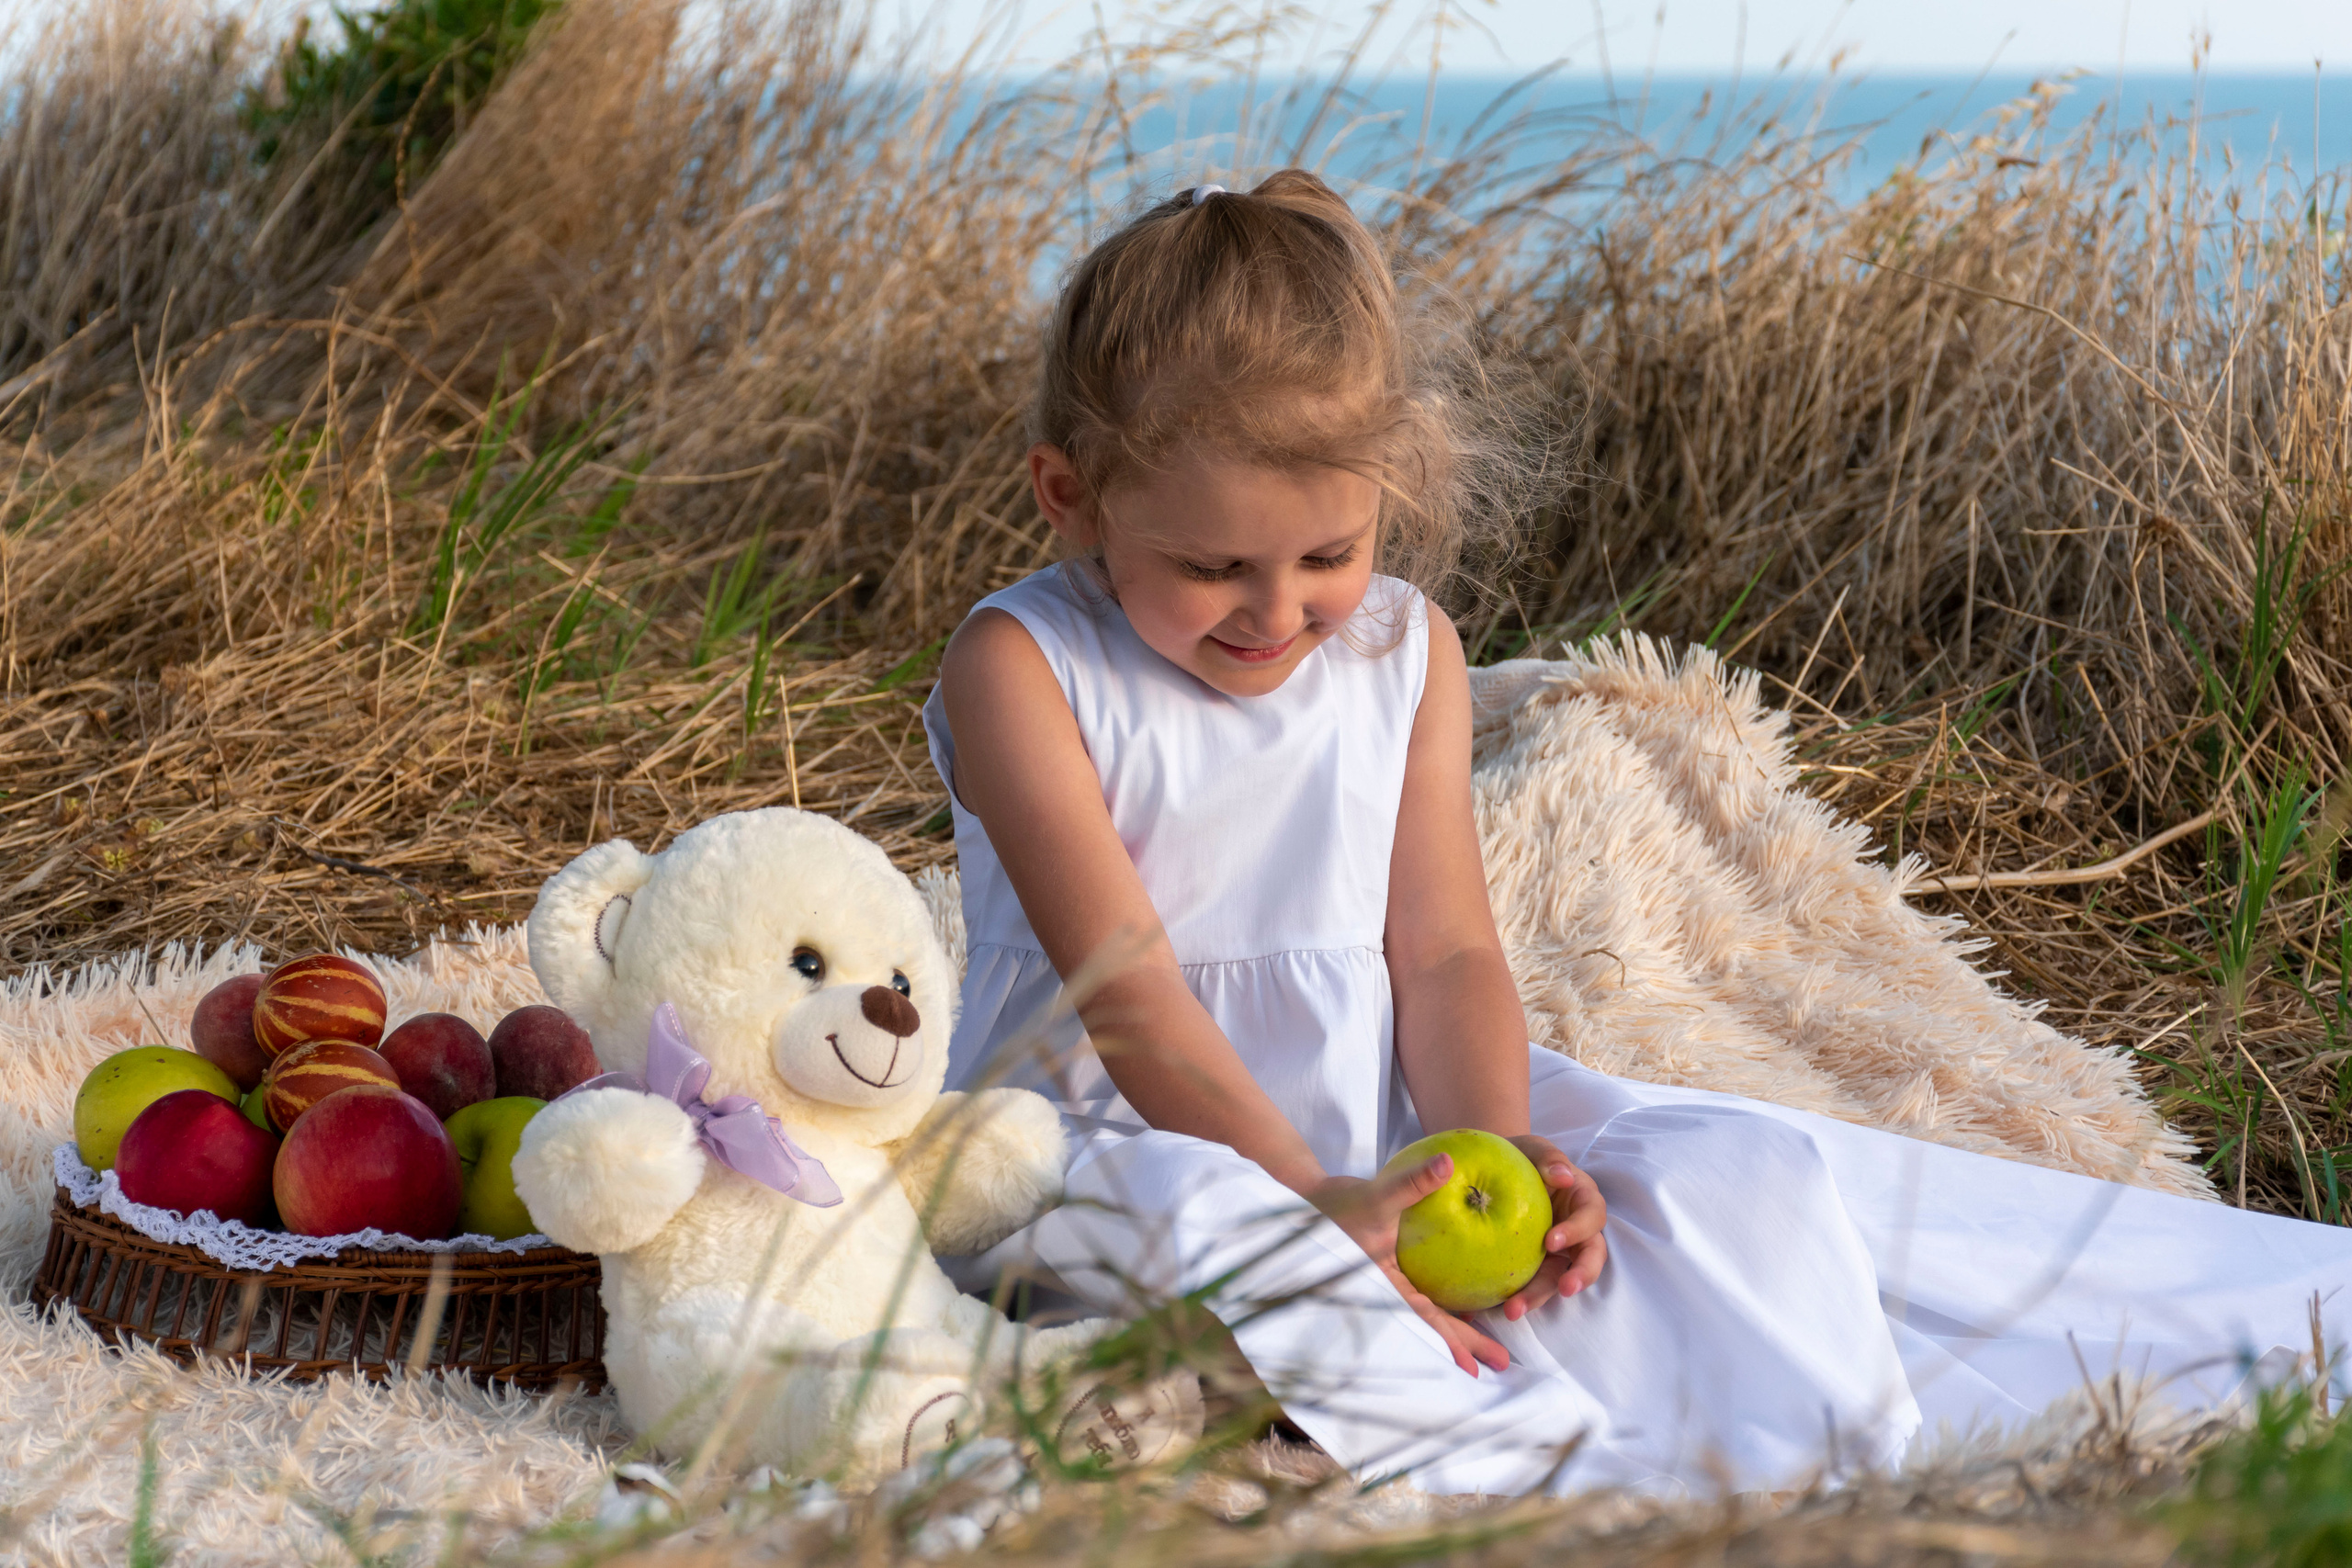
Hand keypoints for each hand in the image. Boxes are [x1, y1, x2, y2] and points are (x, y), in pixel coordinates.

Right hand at [1307, 1155, 1510, 1377]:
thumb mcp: (1378, 1195)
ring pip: (1429, 1314)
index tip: (1471, 1367)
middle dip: (1464, 1346)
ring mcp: (1391, 1286)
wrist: (1311, 1201)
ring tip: (1489, 1351)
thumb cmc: (1339, 1203)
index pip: (1420, 1317)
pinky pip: (1425, 1296)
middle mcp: (1389, 1291)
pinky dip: (1446, 1307)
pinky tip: (1469, 1313)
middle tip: (1500, 1363)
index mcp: (1382, 1284)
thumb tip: (1449, 1163)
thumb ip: (1413, 1182)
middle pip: (1431, 1324)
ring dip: (1458, 1332)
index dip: (1447, 1342)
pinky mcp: (1394, 1275)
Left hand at [1499, 1134, 1606, 1320]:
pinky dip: (1514, 1297)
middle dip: (1580, 1276)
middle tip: (1564, 1290)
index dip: (1578, 1231)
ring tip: (1513, 1311)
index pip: (1592, 1218)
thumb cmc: (1521, 1155)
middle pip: (1590, 1258)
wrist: (1495, 1168)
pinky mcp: (1535, 1266)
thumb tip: (1564, 1176)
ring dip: (1540, 1296)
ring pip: (1558, 1278)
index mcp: (1582, 1200)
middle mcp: (1577, 1230)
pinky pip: (1531, 1284)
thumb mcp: (1534, 1148)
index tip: (1551, 1241)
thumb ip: (1549, 1158)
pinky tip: (1489, 1309)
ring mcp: (1558, 1252)